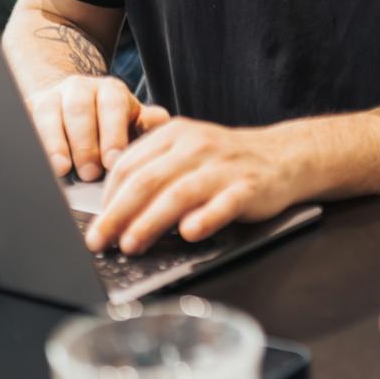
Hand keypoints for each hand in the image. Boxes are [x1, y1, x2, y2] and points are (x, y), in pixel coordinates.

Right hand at [27, 75, 170, 182]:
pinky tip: (35, 163)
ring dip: (54, 144)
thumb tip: (162, 120)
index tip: (113, 161)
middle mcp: (79, 88)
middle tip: (89, 173)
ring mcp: (50, 97)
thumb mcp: (131, 121)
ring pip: (49, 114)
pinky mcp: (27, 108)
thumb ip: (147, 123)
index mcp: (110, 91)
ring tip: (61, 169)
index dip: (113, 134)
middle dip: (85, 144)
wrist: (72, 103)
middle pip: (79, 111)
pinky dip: (30, 142)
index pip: (112, 106)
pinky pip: (25, 122)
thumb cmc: (109, 122)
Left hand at [86, 119, 293, 253]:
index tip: (96, 224)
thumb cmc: (226, 162)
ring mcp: (223, 166)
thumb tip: (113, 208)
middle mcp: (196, 146)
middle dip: (117, 214)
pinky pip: (223, 204)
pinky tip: (189, 233)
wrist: (283, 156)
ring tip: (131, 245)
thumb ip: (154, 169)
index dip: (107, 198)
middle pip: (147, 180)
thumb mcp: (187, 152)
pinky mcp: (249, 187)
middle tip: (100, 241)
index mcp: (175, 134)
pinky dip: (205, 218)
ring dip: (150, 222)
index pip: (128, 165)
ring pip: (178, 193)